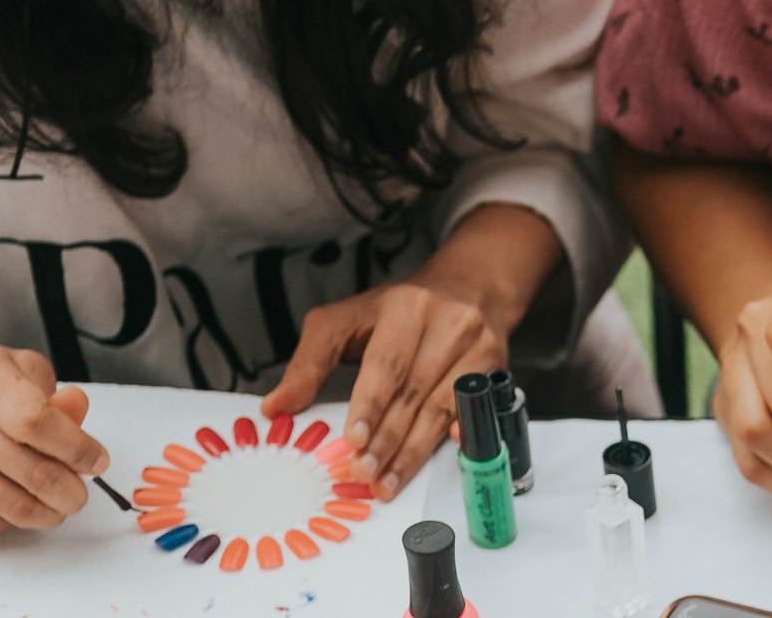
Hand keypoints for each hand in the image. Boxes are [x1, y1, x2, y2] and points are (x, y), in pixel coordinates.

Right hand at [0, 344, 111, 529]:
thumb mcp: (16, 371)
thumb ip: (54, 395)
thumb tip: (77, 414)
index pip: (37, 421)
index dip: (77, 448)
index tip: (97, 462)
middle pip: (31, 472)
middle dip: (70, 491)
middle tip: (80, 495)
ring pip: (10, 505)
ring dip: (47, 513)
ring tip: (58, 505)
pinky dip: (11, 517)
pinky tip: (13, 500)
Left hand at [262, 203, 560, 499]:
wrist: (469, 289)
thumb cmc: (399, 311)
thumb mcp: (345, 321)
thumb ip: (309, 362)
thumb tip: (276, 408)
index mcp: (406, 306)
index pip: (386, 363)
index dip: (370, 405)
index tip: (353, 441)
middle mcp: (448, 323)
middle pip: (413, 392)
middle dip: (387, 439)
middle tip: (363, 473)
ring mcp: (477, 346)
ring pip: (441, 408)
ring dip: (412, 451)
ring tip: (386, 481)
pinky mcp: (495, 367)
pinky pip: (475, 410)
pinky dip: (460, 436)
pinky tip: (447, 454)